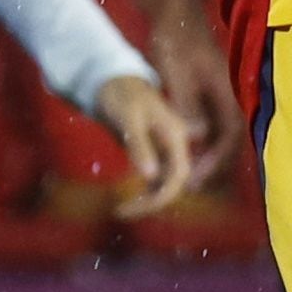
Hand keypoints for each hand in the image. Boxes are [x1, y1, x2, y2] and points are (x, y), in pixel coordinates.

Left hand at [97, 71, 198, 213]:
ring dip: (148, 200)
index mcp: (176, 137)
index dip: (160, 197)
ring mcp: (167, 149)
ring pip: (166, 184)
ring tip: (121, 209)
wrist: (114, 79)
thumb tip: (149, 176)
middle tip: (121, 212)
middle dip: (152, 204)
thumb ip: (139, 145)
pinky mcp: (155, 151)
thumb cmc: (121, 94)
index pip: (177, 176)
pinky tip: (128, 198)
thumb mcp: (128, 117)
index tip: (131, 208)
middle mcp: (177, 145)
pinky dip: (145, 191)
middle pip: (174, 184)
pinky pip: (157, 178)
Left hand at [136, 0, 241, 189]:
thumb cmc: (176, 42)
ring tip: (183, 176)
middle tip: (188, 187)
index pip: (230, 140)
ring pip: (220, 138)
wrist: (176, 15)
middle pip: (229, 144)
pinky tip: (182, 151)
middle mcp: (230, 100)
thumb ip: (187, 104)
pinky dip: (200, 145)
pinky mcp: (210, 97)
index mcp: (228, 96)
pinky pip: (211, 128)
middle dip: (213, 168)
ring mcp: (221, 98)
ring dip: (206, 158)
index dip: (214, 164)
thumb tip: (195, 137)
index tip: (193, 180)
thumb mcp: (178, 73)